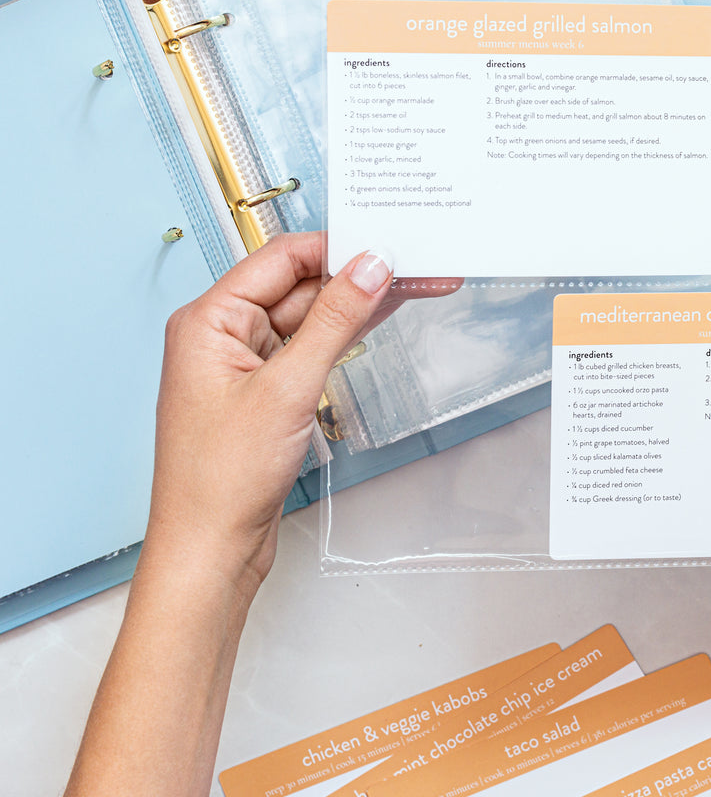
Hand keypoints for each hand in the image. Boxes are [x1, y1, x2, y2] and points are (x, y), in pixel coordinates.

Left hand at [146, 232, 459, 588]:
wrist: (210, 551)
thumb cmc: (218, 481)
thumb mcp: (288, 389)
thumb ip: (334, 321)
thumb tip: (368, 268)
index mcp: (209, 320)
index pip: (282, 258)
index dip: (338, 247)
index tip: (387, 245)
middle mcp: (222, 335)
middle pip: (300, 285)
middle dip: (357, 276)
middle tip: (415, 268)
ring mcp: (244, 364)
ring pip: (309, 317)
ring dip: (357, 305)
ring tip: (412, 288)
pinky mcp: (265, 391)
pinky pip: (309, 348)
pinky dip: (343, 336)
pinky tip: (377, 320)